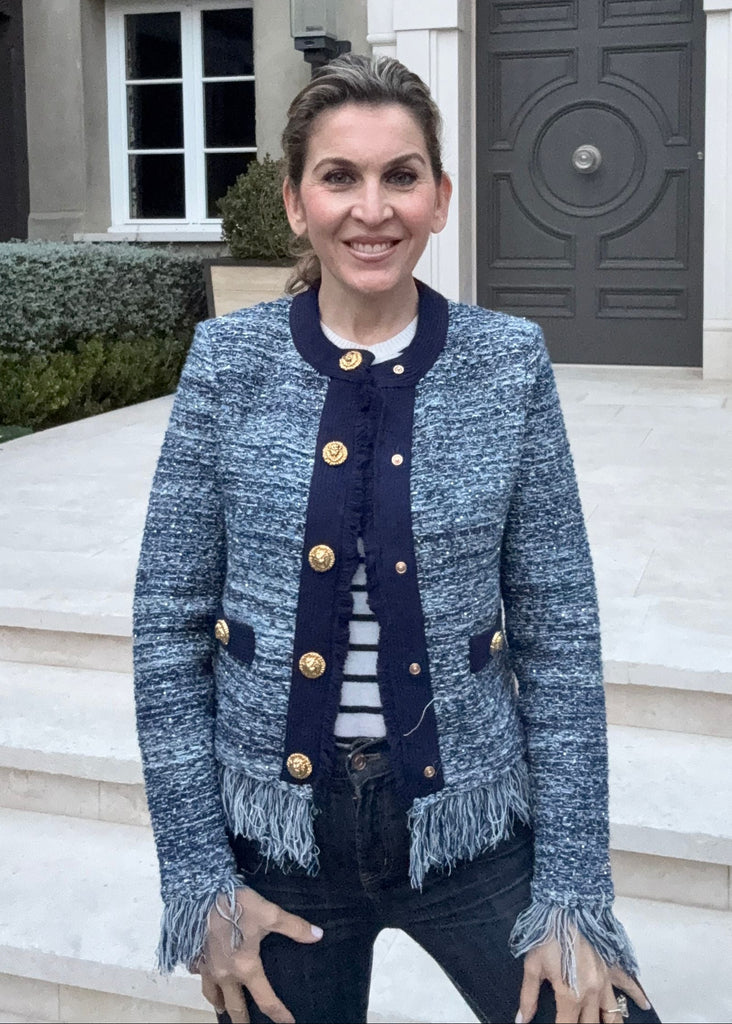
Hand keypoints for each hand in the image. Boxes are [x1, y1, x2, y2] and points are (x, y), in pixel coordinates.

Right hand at [191, 886, 322, 1023]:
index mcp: (246, 968)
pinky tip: (206, 977)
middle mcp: (225, 974)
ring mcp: (207, 967)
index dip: (279, 1014)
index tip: (288, 1022)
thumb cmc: (238, 905)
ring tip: (224, 1009)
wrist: (203, 894)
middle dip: (242, 1019)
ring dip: (220, 1004)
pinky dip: (204, 980)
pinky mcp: (195, 956)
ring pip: (212, 995)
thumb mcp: (270, 913)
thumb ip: (294, 927)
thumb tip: (318, 935)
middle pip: (235, 1006)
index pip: (265, 999)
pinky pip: (198, 975)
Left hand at [516, 933, 650, 1023]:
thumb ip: (528, 997)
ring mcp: (605, 982)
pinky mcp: (612, 967)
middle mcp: (591, 995)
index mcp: (570, 996)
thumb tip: (522, 1019)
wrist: (566, 906)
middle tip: (574, 1023)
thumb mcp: (532, 966)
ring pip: (613, 1017)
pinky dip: (638, 997)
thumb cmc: (546, 935)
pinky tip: (644, 1006)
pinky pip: (629, 985)